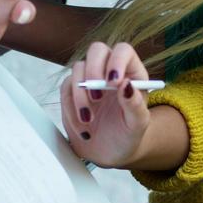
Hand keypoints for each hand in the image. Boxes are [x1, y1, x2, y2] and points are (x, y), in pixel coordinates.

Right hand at [60, 42, 152, 166]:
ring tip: (89, 120)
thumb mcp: (137, 124)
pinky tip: (83, 128)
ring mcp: (89, 79)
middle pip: (96, 50)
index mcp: (131, 73)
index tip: (113, 83)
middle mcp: (109, 71)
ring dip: (80, 96)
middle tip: (96, 97)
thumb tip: (126, 85)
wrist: (110, 152)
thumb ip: (135, 105)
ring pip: (77, 69)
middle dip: (93, 70)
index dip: (117, 61)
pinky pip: (65, 90)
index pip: (123, 51)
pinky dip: (71, 110)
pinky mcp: (72, 92)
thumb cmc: (128, 135)